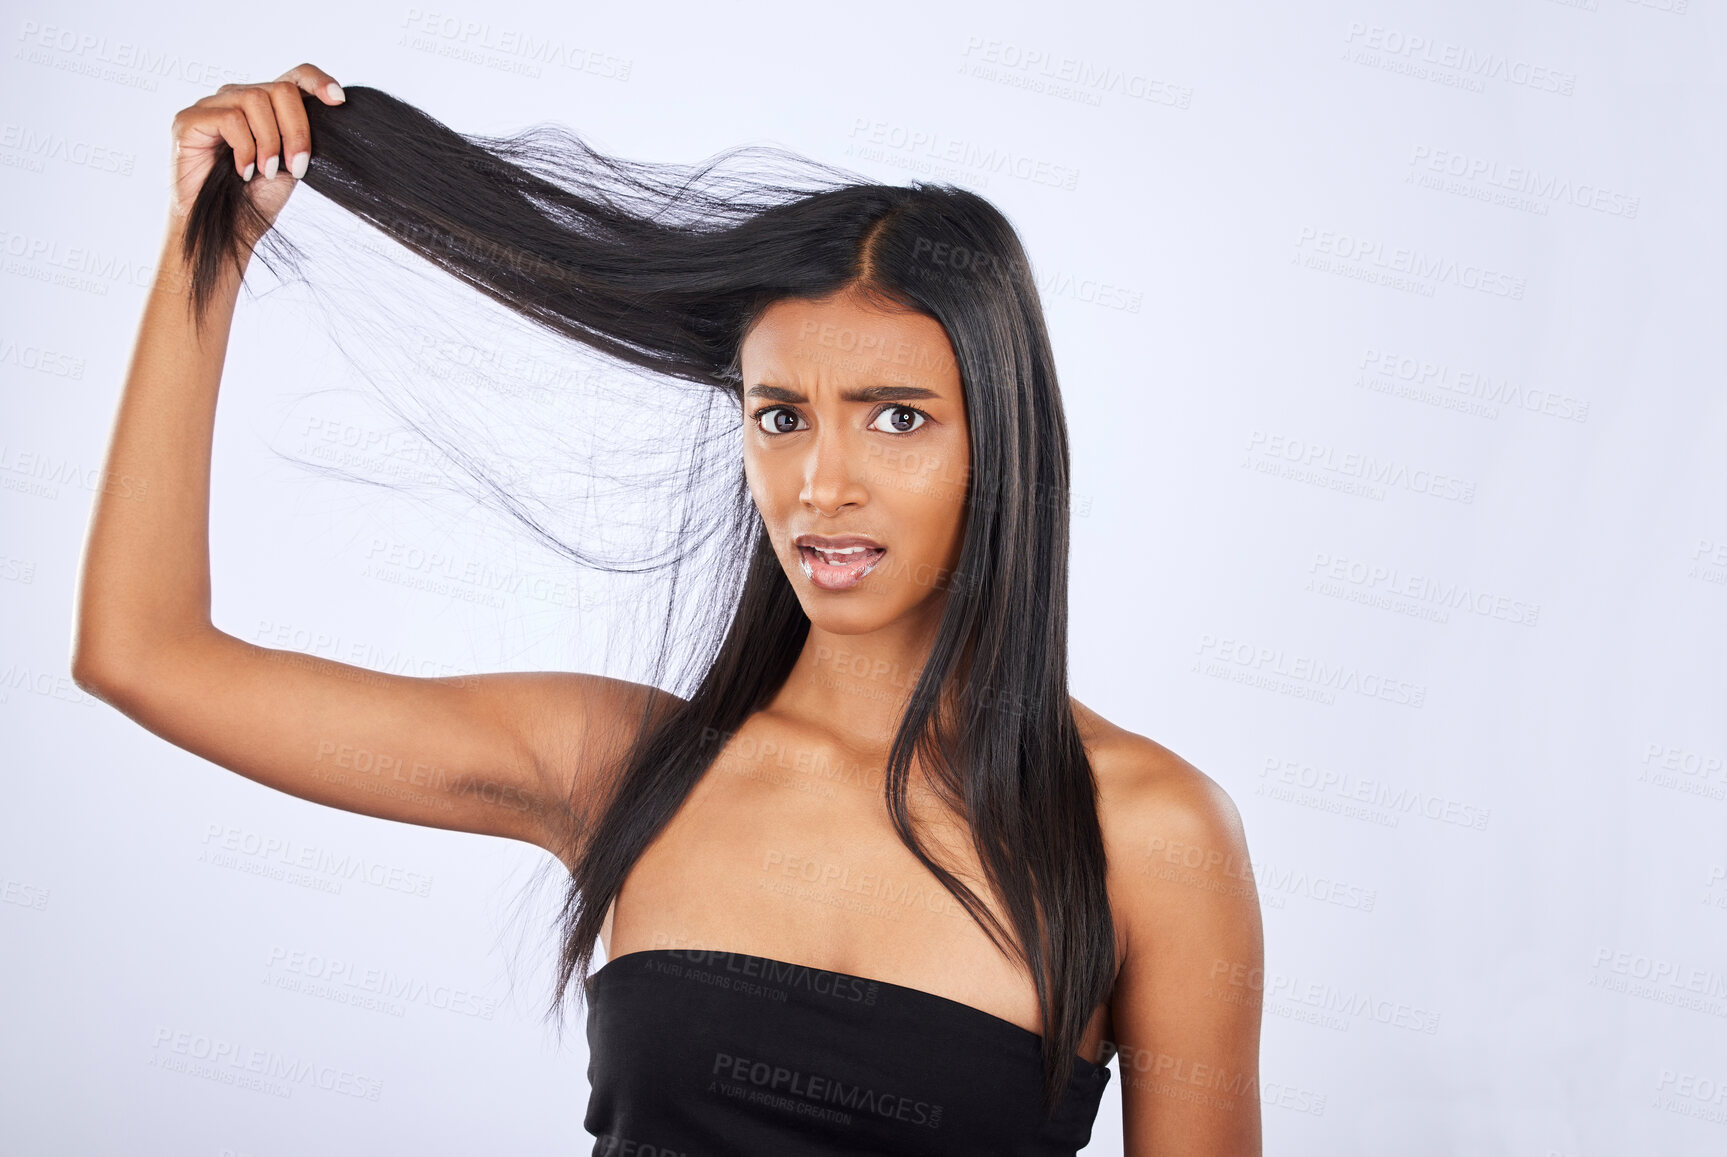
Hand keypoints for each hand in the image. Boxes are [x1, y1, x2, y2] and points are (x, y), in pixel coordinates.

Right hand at [167, 62, 345, 231]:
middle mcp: (237, 97)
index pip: (295, 76)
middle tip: (297, 166)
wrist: (227, 230)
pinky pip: (230, 118)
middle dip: (297, 130)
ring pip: (256, 99)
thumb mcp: (292, 163)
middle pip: (281, 90)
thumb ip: (302, 135)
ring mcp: (211, 105)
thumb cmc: (257, 199)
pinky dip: (245, 148)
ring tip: (266, 172)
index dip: (318, 81)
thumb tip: (330, 112)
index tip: (339, 101)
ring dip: (270, 142)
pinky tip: (243, 171)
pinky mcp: (189, 119)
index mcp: (266, 106)